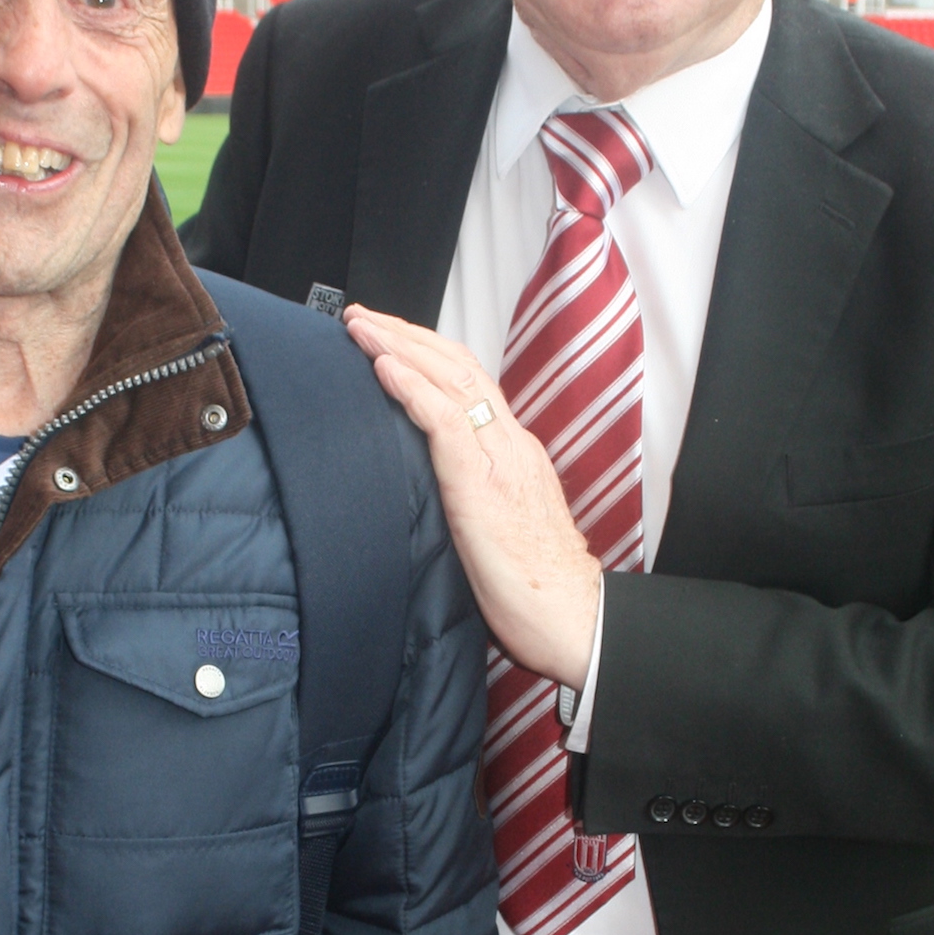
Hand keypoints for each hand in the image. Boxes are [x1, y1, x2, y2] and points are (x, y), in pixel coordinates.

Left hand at [344, 307, 600, 687]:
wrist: (571, 617)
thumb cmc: (534, 587)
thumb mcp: (494, 525)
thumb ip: (470, 494)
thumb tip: (427, 489)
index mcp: (513, 454)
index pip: (469, 385)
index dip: (427, 354)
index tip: (387, 338)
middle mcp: (510, 444)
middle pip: (458, 368)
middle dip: (407, 336)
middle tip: (362, 317)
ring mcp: (500, 460)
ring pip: (451, 381)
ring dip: (400, 348)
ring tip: (361, 328)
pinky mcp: (484, 485)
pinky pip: (446, 422)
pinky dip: (412, 389)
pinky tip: (384, 367)